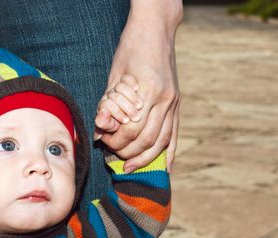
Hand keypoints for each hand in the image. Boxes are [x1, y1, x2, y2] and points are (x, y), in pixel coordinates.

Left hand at [95, 1, 181, 173]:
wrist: (155, 29)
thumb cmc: (130, 49)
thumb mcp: (114, 76)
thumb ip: (108, 105)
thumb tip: (100, 132)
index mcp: (147, 91)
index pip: (130, 129)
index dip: (115, 141)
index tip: (103, 144)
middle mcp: (165, 99)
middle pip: (146, 139)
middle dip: (127, 152)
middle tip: (112, 157)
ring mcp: (174, 102)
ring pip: (161, 141)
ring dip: (145, 158)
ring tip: (129, 167)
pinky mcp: (177, 103)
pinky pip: (174, 134)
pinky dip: (168, 154)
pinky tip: (164, 169)